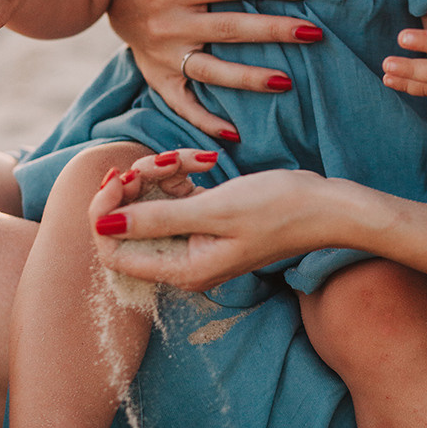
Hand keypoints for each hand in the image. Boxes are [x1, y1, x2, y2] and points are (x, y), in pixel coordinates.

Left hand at [90, 163, 340, 291]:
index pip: (114, 249)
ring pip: (151, 201)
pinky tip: (203, 160)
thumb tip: (102, 225)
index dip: (107, 212)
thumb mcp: (214, 211)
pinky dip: (180, 172)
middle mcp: (183, 259)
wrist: (325, 205)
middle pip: (129, 222)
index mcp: (181, 270)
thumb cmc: (278, 210)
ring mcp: (194, 237)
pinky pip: (175, 193)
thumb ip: (156, 219)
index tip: (121, 177)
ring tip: (186, 158)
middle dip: (136, 186)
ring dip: (160, 173)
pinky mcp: (206, 217)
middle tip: (158, 161)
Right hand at [107, 0, 321, 140]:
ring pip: (212, 72)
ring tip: (286, 81)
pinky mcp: (160, 79)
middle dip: (273, 31)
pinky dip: (206, 122)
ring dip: (249, 78)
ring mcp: (164, 57)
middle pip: (228, 29)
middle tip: (313, 33)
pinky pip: (183, 105)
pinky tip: (236, 133)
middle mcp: (167, 25)